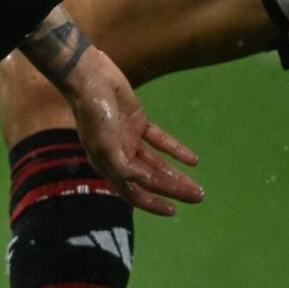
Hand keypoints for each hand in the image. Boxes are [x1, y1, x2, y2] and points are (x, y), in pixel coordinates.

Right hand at [56, 44, 204, 215]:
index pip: (132, 192)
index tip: (174, 211)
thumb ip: (124, 165)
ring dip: (177, 174)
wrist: (90, 76)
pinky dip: (175, 150)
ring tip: (197, 186)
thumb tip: (147, 181)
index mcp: (108, 165)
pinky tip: (192, 160)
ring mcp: (129, 138)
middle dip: (173, 190)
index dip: (152, 203)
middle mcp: (119, 155)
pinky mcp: (138, 121)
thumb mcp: (105, 143)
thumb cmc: (93, 112)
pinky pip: (160, 141)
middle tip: (198, 197)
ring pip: (157, 163)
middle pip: (150, 179)